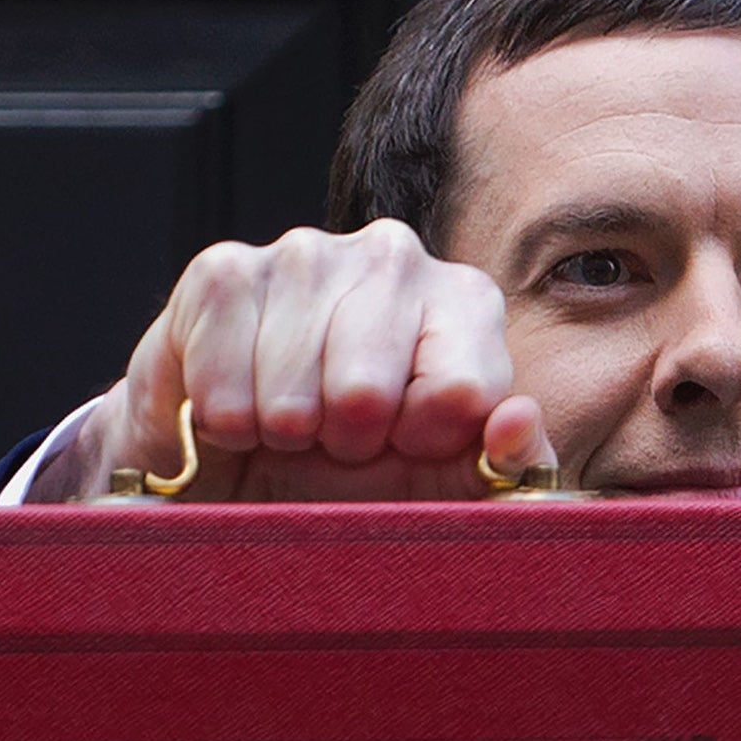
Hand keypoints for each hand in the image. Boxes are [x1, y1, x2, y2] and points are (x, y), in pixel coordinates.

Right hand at [33, 220, 550, 501]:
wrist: (248, 465)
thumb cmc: (363, 471)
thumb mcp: (450, 486)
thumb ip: (511, 469)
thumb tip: (518, 422)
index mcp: (467, 303)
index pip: (462, 391)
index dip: (421, 443)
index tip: (403, 443)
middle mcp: (394, 257)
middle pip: (367, 393)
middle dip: (345, 442)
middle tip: (336, 438)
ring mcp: (307, 253)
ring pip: (294, 395)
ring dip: (283, 433)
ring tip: (289, 423)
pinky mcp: (225, 270)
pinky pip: (222, 381)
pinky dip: (225, 420)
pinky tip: (239, 407)